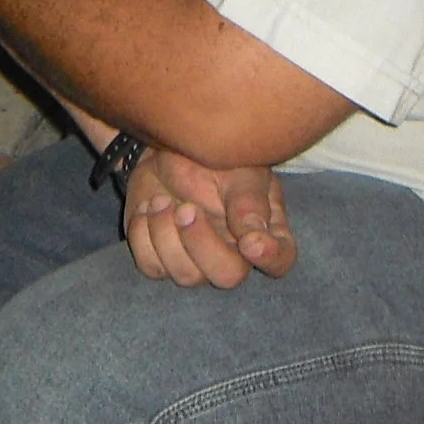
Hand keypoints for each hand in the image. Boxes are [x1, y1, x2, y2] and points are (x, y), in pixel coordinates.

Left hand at [124, 147, 296, 287]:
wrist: (165, 148)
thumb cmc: (213, 156)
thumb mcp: (238, 170)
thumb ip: (248, 204)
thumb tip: (255, 241)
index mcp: (263, 228)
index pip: (280, 259)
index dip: (269, 258)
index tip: (250, 242)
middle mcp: (233, 253)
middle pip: (227, 276)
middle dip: (201, 244)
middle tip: (185, 208)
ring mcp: (196, 260)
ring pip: (184, 275)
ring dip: (166, 234)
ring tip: (161, 200)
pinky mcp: (161, 258)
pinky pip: (150, 266)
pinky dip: (143, 235)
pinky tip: (148, 207)